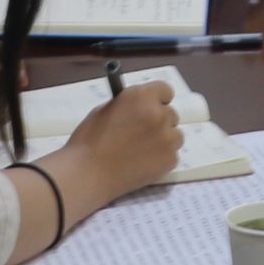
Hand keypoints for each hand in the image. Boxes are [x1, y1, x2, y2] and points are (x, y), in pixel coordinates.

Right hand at [54, 80, 185, 203]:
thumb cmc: (89, 140)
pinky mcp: (170, 160)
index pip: (165, 90)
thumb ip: (129, 105)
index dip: (157, 100)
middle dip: (159, 122)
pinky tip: (143, 164)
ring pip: (174, 135)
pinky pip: (172, 155)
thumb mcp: (106, 110)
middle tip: (141, 134)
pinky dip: (161, 159)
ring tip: (142, 151)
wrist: (88, 174)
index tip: (150, 108)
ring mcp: (168, 138)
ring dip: (163, 140)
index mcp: (142, 97)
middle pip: (170, 114)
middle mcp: (159, 114)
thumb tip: (139, 107)